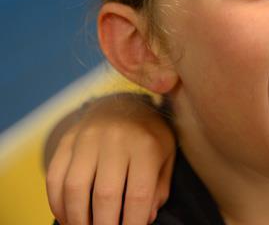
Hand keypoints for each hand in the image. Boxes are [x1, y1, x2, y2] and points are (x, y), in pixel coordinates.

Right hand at [46, 93, 175, 224]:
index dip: (133, 222)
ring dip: (77, 219)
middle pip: (105, 195)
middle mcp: (115, 139)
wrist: (121, 103)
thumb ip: (158, 189)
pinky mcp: (66, 141)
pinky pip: (54, 178)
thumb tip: (145, 218)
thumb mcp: (166, 156)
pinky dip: (58, 204)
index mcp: (145, 144)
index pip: (138, 194)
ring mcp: (87, 138)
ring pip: (75, 188)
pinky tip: (68, 217)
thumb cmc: (148, 136)